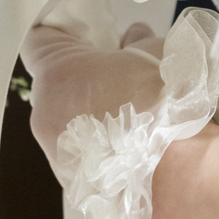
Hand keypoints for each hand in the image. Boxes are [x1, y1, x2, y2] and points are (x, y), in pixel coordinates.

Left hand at [23, 20, 166, 172]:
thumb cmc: (166, 108)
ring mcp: (55, 152)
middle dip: (81, 79)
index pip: (39, 42)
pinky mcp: (72, 181)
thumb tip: (134, 37)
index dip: (63, 36)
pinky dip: (97, 149)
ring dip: (88, 117)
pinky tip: (129, 148)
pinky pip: (78, 154)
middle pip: (53, 85)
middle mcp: (46, 113)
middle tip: (117, 78)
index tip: (84, 38)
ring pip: (64, 123)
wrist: (180, 170)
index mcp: (59, 74)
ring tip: (128, 119)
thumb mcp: (159, 53)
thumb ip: (139, 40)